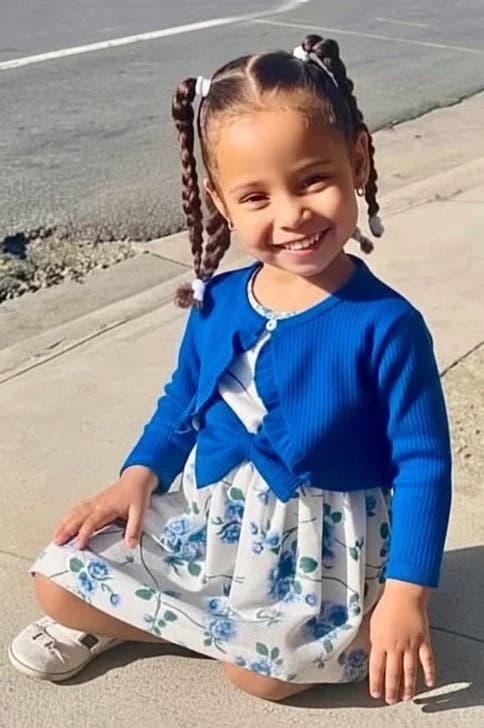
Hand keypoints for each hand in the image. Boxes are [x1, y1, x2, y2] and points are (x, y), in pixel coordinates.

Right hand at [52, 465, 158, 549]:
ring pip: (75, 513)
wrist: (136, 478)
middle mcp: (97, 504)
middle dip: (66, 530)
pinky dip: (68, 517)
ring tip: (55, 536)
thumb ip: (134, 528)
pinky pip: (78, 509)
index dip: (84, 533)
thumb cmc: (137, 494)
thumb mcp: (140, 511)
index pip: (92, 522)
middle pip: (78, 517)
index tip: (78, 545)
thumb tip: (130, 545)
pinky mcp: (94, 502)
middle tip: (57, 542)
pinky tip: (63, 524)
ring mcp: (94, 502)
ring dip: (64, 524)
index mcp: (106, 507)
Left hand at [369, 580, 434, 703]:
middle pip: (393, 674)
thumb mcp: (372, 622)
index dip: (376, 683)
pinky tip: (429, 683)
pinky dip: (429, 673)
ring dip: (408, 687)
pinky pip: (427, 661)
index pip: (376, 668)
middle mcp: (395, 647)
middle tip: (391, 701)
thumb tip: (370, 651)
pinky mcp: (423, 641)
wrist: (404, 593)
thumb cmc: (386, 603)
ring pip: (409, 671)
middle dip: (391, 690)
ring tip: (406, 697)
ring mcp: (410, 645)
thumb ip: (372, 639)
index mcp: (380, 642)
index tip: (375, 693)